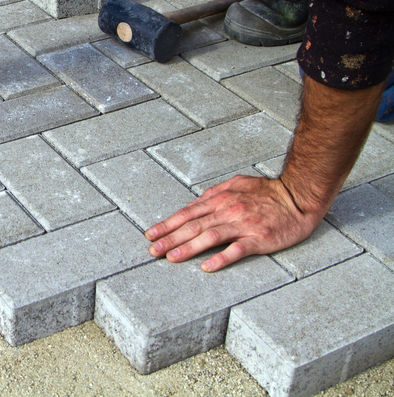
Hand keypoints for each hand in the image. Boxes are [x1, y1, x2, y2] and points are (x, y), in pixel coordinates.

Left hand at [144, 175, 322, 271]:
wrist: (299, 197)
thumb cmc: (268, 192)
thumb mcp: (237, 184)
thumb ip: (215, 193)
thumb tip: (193, 203)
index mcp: (221, 199)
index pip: (188, 213)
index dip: (168, 224)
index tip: (151, 234)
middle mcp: (229, 210)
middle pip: (194, 226)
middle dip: (170, 238)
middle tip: (152, 250)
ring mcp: (244, 225)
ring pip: (210, 237)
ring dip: (189, 248)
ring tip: (171, 257)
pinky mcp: (260, 239)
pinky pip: (238, 250)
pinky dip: (221, 258)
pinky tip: (207, 267)